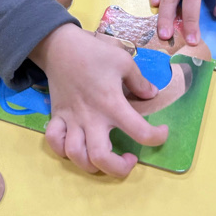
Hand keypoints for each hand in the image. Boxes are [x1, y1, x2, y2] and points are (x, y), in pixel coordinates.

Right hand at [29, 24, 168, 176]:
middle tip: (128, 160)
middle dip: (118, 169)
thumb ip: (140, 81)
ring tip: (104, 157)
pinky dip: (62, 150)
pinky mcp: (56, 117)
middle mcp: (91, 117)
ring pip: (76, 156)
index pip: (140, 132)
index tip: (161, 131)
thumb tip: (151, 95)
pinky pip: (54, 141)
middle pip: (101, 158)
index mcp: (111, 103)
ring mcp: (71, 119)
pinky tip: (76, 147)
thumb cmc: (94, 53)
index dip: (157, 138)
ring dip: (91, 165)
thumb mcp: (124, 61)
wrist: (60, 46)